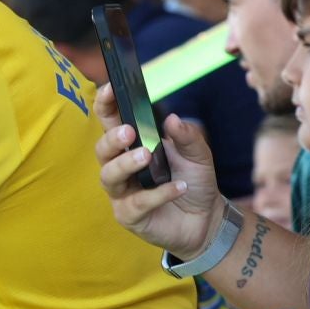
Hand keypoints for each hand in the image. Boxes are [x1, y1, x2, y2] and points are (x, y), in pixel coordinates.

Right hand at [93, 85, 220, 257]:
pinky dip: (157, 194)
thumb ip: (187, 137)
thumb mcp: (198, 155)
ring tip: (147, 156)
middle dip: (112, 139)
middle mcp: (121, 167)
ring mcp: (122, 192)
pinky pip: (136, 203)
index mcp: (132, 146)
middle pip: (102, 149)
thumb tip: (172, 119)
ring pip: (110, 175)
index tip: (110, 89)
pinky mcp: (129, 215)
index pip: (110, 122)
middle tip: (129, 132)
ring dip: (126, 164)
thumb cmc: (194, 181)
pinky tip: (178, 188)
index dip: (105, 105)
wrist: (207, 219)